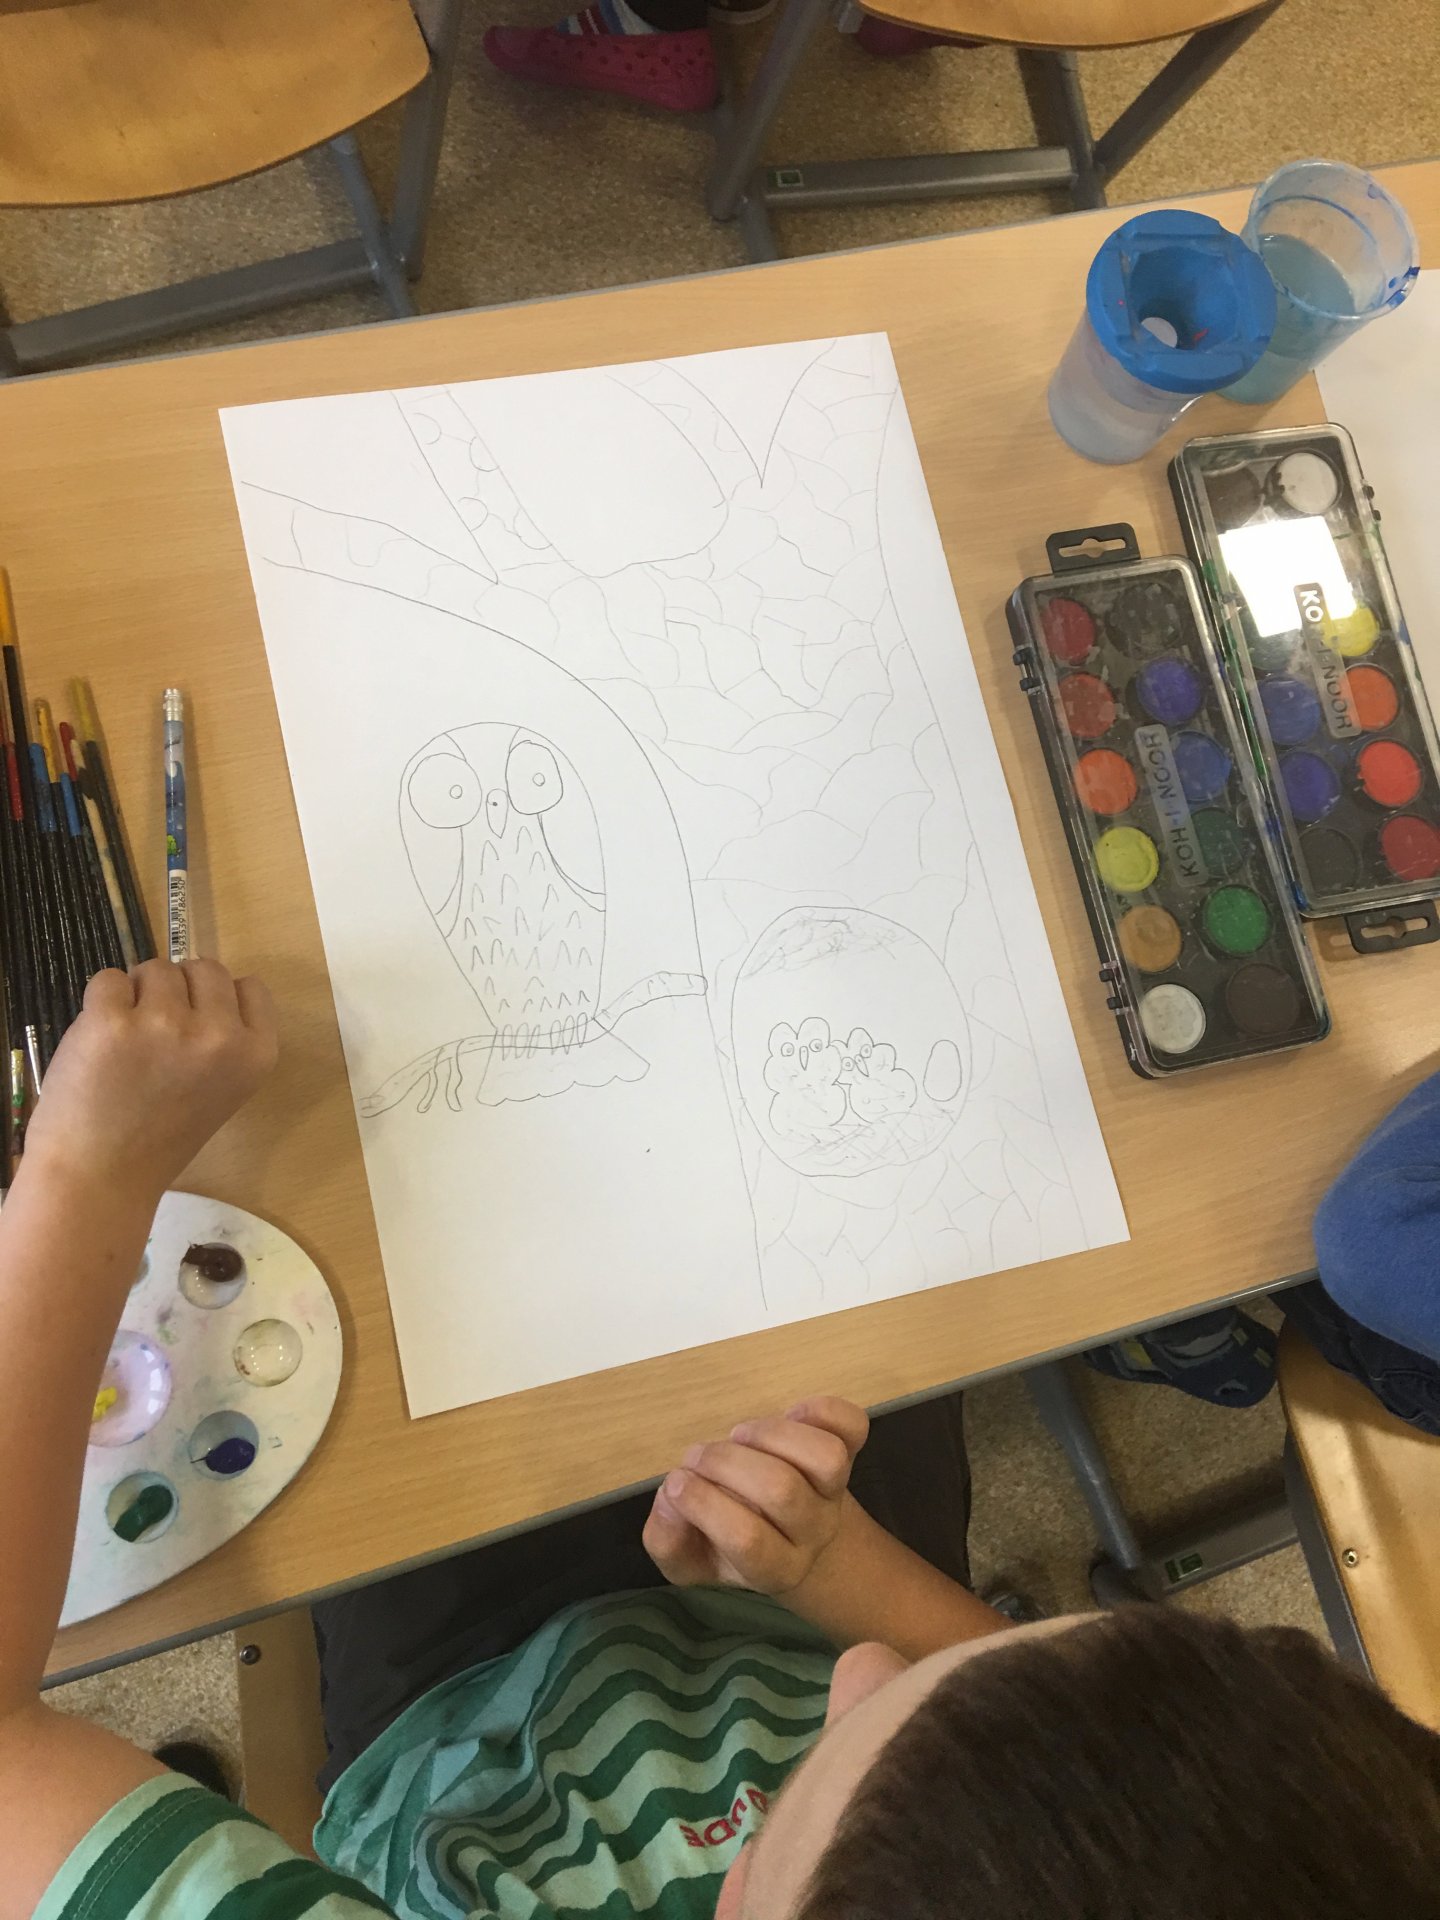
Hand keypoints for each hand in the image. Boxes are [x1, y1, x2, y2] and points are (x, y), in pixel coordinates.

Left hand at [23, 959, 277, 1200]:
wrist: (101, 1176)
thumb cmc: (159, 1138)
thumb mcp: (221, 1090)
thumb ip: (223, 1040)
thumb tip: (196, 986)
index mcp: (255, 1055)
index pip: (250, 987)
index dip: (217, 1000)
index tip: (196, 1025)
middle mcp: (219, 1035)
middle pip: (204, 968)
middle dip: (178, 990)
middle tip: (156, 1033)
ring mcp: (166, 1025)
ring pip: (155, 969)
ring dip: (137, 995)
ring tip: (126, 1043)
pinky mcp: (112, 1021)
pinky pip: (108, 979)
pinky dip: (100, 1003)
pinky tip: (100, 1042)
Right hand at [643, 1396, 868, 1596]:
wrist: (802, 1538)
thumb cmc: (736, 1544)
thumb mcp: (691, 1559)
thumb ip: (666, 1541)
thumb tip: (669, 1500)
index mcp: (776, 1568)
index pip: (747, 1541)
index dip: (704, 1504)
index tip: (676, 1483)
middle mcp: (813, 1533)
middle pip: (781, 1491)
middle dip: (726, 1463)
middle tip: (698, 1457)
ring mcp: (837, 1492)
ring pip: (824, 1458)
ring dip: (772, 1436)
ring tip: (740, 1436)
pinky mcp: (852, 1453)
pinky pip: (851, 1427)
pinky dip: (821, 1410)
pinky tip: (788, 1413)